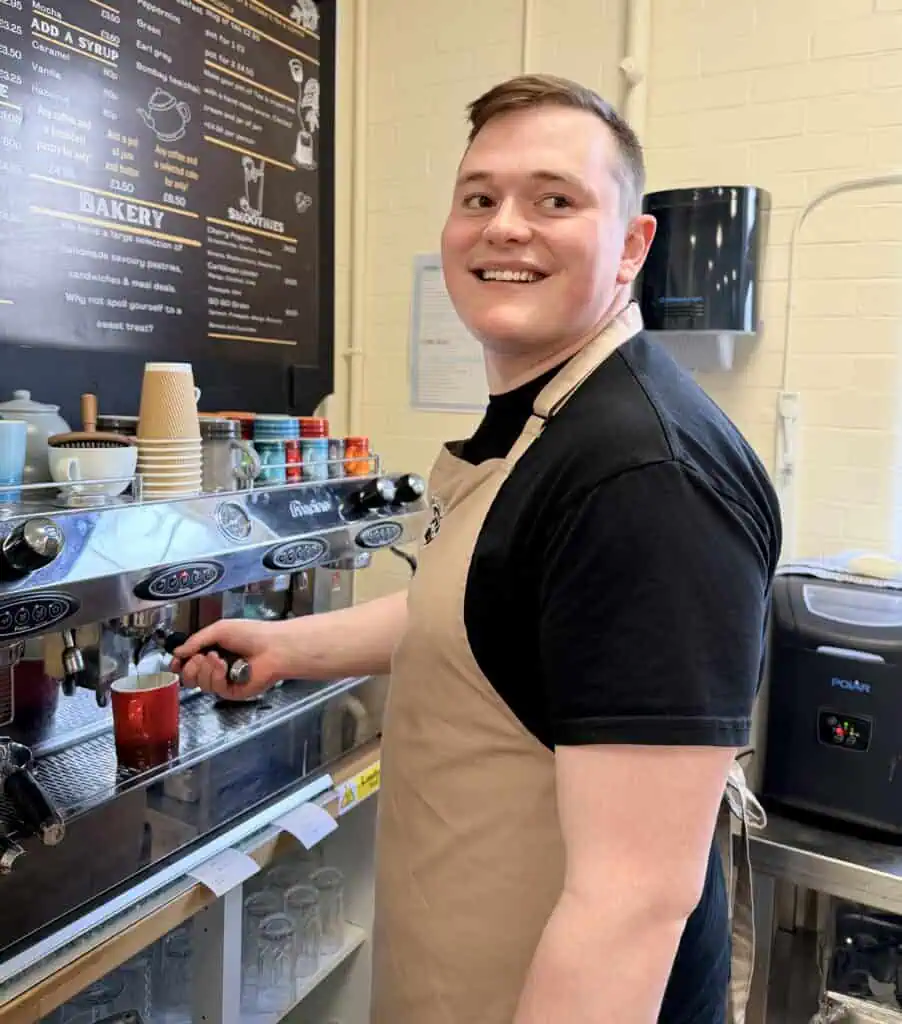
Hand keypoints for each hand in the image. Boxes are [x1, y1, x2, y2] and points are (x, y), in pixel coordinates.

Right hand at [171, 619, 290, 700]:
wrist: (273, 648)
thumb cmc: (251, 634)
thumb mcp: (219, 630)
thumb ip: (195, 641)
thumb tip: (177, 652)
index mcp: (213, 650)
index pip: (189, 662)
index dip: (179, 664)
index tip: (174, 662)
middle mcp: (217, 667)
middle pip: (189, 677)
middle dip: (190, 667)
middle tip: (199, 657)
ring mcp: (224, 680)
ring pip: (199, 683)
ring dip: (205, 669)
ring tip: (218, 657)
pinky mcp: (232, 692)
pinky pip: (214, 688)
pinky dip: (216, 675)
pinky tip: (224, 666)